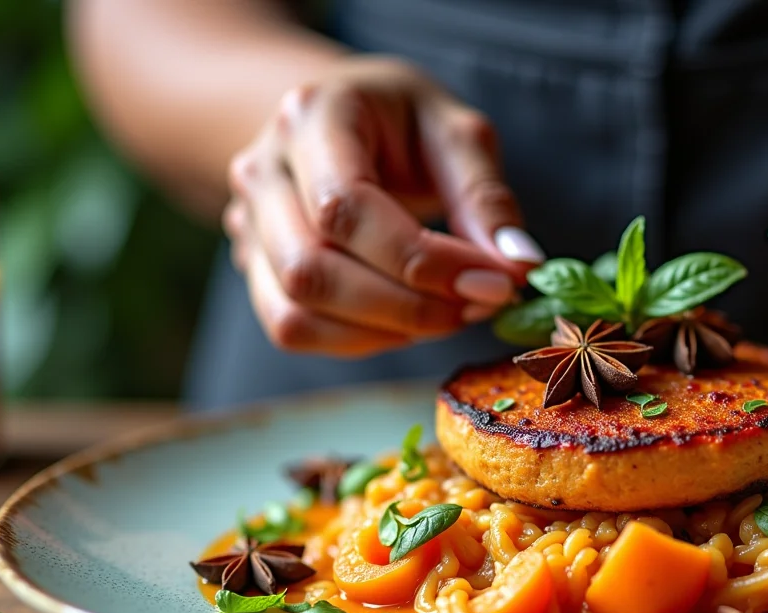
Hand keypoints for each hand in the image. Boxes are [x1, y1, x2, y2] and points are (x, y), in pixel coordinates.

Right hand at [224, 57, 544, 356]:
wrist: (345, 119)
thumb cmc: (404, 124)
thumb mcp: (455, 133)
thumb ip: (485, 196)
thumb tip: (519, 264)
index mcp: (312, 116)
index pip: (346, 207)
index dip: (423, 261)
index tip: (495, 283)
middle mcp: (263, 170)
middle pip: (312, 268)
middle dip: (408, 305)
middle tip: (479, 305)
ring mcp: (248, 222)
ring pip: (296, 309)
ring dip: (384, 329)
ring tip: (449, 314)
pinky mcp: (256, 267)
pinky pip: (292, 328)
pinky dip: (357, 341)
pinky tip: (407, 324)